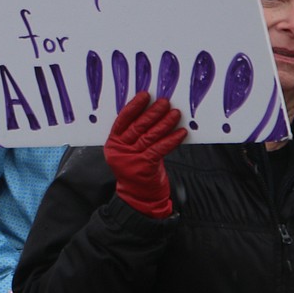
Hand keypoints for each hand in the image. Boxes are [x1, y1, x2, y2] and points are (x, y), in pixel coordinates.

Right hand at [104, 91, 186, 218]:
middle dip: (153, 112)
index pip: (122, 120)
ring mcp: (130, 159)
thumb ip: (135, 136)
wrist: (138, 197)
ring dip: (165, 123)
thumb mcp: (130, 152)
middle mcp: (119, 151)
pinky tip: (181, 133)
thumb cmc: (137, 170)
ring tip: (175, 114)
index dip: (134, 107)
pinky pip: (160, 149)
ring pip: (150, 136)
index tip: (145, 95)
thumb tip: (152, 113)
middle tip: (165, 102)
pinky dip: (172, 140)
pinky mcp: (144, 167)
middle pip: (137, 127)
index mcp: (113, 144)